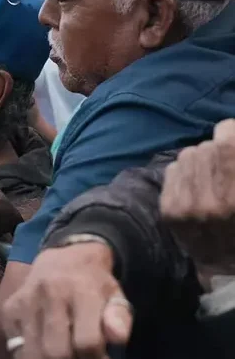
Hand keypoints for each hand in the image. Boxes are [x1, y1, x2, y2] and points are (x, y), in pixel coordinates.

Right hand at [2, 243, 132, 358]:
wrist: (62, 256)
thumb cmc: (93, 283)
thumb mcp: (115, 296)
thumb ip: (120, 318)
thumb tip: (117, 337)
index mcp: (81, 291)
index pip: (87, 342)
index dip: (96, 358)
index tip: (100, 356)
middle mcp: (49, 293)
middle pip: (56, 352)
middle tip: (79, 355)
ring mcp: (26, 301)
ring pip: (33, 353)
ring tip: (63, 351)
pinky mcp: (9, 309)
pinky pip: (16, 346)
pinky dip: (31, 353)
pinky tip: (44, 343)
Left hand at [160, 120, 234, 274]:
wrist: (228, 267)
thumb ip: (233, 162)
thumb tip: (227, 129)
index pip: (226, 142)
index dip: (230, 133)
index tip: (231, 136)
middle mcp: (213, 201)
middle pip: (208, 147)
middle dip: (218, 150)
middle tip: (225, 162)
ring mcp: (188, 206)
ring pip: (189, 155)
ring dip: (201, 160)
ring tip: (211, 176)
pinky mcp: (169, 210)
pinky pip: (173, 169)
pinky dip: (185, 172)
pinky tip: (196, 185)